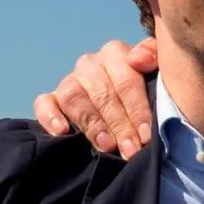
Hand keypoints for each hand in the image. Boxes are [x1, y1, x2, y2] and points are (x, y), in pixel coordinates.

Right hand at [31, 37, 160, 157]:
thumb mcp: (159, 71)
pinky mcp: (51, 99)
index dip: (137, 109)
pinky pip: (44, 103)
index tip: (146, 135)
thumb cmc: (148, 91)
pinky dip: (50, 116)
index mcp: (116, 54)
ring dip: (91, 124)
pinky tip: (62, 131)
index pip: (126, 80)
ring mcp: (70, 81)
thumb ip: (154, 55)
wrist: (128, 108)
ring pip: (73, 97)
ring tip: (105, 146)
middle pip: (102, 94)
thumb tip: (137, 60)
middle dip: (119, 125)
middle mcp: (90, 64)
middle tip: (131, 150)